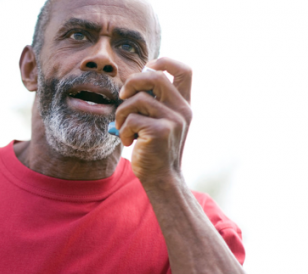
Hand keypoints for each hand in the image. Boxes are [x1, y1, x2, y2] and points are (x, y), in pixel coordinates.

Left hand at [113, 57, 192, 184]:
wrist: (161, 177)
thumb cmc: (153, 149)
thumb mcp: (158, 122)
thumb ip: (153, 103)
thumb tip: (133, 82)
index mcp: (183, 104)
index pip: (185, 71)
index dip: (166, 62)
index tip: (148, 67)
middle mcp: (182, 109)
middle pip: (155, 77)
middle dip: (132, 82)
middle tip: (123, 97)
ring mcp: (173, 120)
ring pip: (137, 100)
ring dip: (122, 113)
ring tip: (123, 128)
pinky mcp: (161, 131)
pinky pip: (131, 119)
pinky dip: (123, 130)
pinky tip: (128, 141)